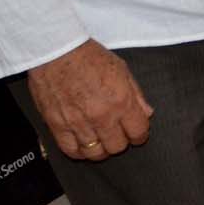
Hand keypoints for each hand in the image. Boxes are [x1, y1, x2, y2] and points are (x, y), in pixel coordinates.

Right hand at [26, 40, 152, 161]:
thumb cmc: (88, 56)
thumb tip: (147, 113)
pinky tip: (82, 144)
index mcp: (121, 101)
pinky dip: (79, 152)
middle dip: (121, 141)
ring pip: (95, 153)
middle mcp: (101, 116)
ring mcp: (78, 123)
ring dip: (101, 149)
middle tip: (117, 133)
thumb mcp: (122, 69)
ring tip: (100, 140)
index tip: (136, 132)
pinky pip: (71, 150)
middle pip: (117, 147)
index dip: (140, 134)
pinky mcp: (57, 125)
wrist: (56, 51)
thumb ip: (136, 94)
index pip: (138, 132)